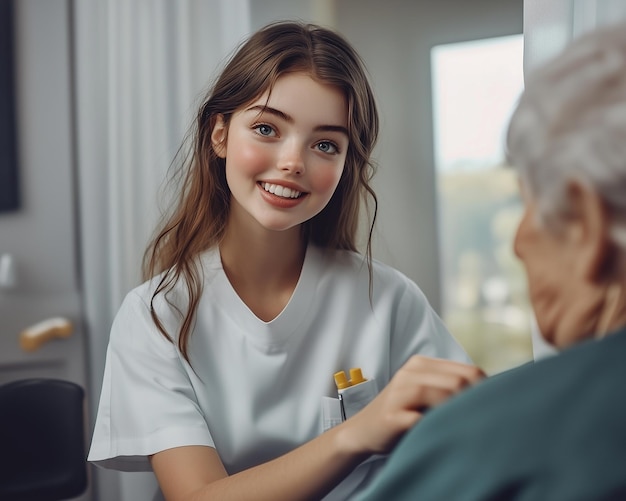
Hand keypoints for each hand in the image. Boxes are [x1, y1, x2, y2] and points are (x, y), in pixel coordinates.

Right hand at [342, 356, 484, 454]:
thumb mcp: (425, 392)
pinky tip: (444, 437)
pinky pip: (423, 420)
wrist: (362, 430)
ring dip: (458, 414)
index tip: (493, 410)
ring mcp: (400, 393)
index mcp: (421, 364)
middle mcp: (410, 373)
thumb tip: (492, 394)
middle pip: (459, 382)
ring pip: (443, 395)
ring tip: (467, 430)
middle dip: (475, 403)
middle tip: (484, 423)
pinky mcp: (392, 416)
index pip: (468, 371)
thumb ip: (449, 386)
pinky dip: (438, 428)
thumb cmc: (402, 413)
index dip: (486, 391)